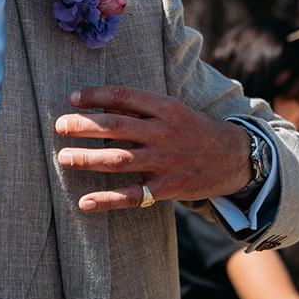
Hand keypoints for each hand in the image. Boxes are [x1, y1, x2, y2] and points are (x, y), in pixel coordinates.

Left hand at [53, 86, 253, 212]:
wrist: (239, 158)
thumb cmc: (197, 130)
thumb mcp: (175, 111)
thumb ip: (141, 109)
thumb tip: (102, 106)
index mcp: (167, 108)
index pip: (124, 97)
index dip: (96, 95)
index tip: (73, 98)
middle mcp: (165, 133)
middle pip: (116, 128)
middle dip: (84, 126)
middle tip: (59, 126)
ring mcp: (166, 162)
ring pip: (119, 160)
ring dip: (88, 159)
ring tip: (63, 158)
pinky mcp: (168, 188)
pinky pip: (133, 196)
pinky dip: (107, 200)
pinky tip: (85, 202)